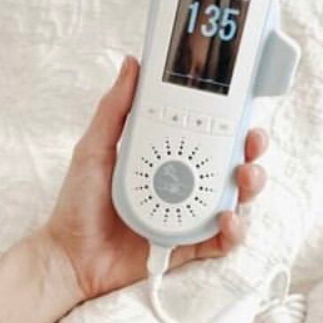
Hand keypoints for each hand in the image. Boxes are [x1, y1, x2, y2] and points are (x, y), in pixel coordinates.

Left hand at [41, 55, 269, 303]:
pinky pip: (221, 242)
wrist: (70, 257)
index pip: (208, 135)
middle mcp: (182, 186)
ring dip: (249, 188)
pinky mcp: (187, 248)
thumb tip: (132, 65)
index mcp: (165, 159)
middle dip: (251, 152)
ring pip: (235, 201)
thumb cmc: (78, 205)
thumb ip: (114, 109)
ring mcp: (187, 218)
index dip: (231, 122)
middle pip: (231, 165)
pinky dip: (233, 232)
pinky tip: (226, 219)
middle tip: (252, 144)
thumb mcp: (94, 149)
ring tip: (244, 179)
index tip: (243, 107)